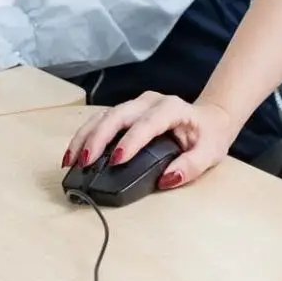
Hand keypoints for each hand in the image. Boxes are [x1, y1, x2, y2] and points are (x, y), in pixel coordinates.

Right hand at [63, 92, 237, 189]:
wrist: (209, 119)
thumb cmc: (208, 136)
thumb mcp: (209, 153)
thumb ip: (191, 166)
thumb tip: (166, 179)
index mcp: (172, 108)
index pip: (148, 123)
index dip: (131, 140)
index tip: (117, 160)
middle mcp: (150, 101)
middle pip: (118, 115)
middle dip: (97, 138)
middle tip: (84, 163)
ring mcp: (135, 104)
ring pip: (103, 116)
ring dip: (85, 137)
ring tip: (71, 161)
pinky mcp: (125, 112)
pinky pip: (101, 120)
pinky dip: (85, 135)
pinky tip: (74, 153)